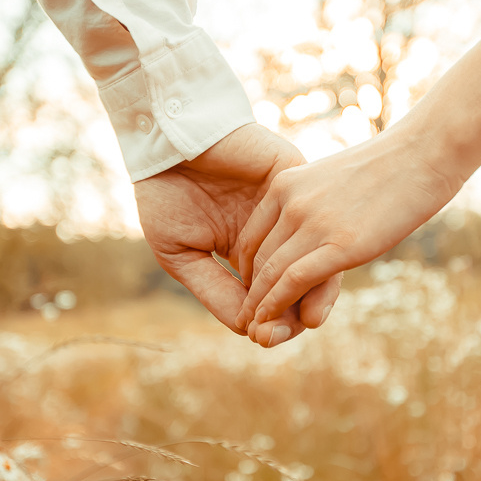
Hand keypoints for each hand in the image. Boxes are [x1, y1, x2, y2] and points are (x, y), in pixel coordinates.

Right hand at [134, 123, 341, 346]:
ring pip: (316, 253)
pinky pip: (313, 219)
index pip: (274, 292)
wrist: (164, 141)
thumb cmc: (165, 195)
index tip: (266, 338)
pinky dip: (308, 250)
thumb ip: (216, 292)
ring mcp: (289, 206)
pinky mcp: (295, 179)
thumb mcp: (182, 256)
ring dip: (311, 290)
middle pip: (302, 279)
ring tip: (304, 318)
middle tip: (284, 334)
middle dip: (296, 312)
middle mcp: (276, 232)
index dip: (273, 319)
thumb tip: (250, 331)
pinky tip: (297, 276)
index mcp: (249, 250)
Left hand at [234, 123, 465, 331]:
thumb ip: (314, 202)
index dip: (246, 268)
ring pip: (269, 273)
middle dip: (250, 292)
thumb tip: (315, 224)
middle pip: (257, 258)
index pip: (251, 235)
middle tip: (245, 317)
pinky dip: (276, 305)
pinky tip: (270, 319)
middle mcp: (291, 203)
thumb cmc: (388, 166)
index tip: (250, 289)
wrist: (423, 154)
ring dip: (259, 305)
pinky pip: (293, 281)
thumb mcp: (333, 178)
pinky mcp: (341, 245)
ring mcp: (314, 223)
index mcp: (285, 183)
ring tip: (254, 328)